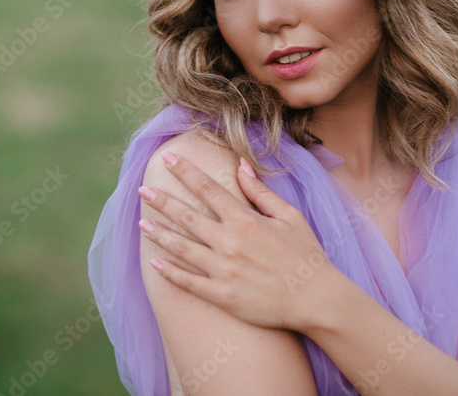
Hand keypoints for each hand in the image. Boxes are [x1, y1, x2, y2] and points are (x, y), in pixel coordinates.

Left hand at [137, 151, 338, 331]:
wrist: (316, 298)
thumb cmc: (306, 254)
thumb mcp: (289, 215)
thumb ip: (261, 192)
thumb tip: (241, 165)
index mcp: (245, 219)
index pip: (208, 189)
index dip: (186, 172)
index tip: (168, 158)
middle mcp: (230, 242)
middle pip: (188, 216)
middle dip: (163, 201)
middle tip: (142, 189)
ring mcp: (224, 270)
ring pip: (183, 248)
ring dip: (160, 234)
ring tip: (141, 223)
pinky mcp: (223, 296)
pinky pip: (189, 283)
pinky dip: (170, 273)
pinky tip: (155, 263)